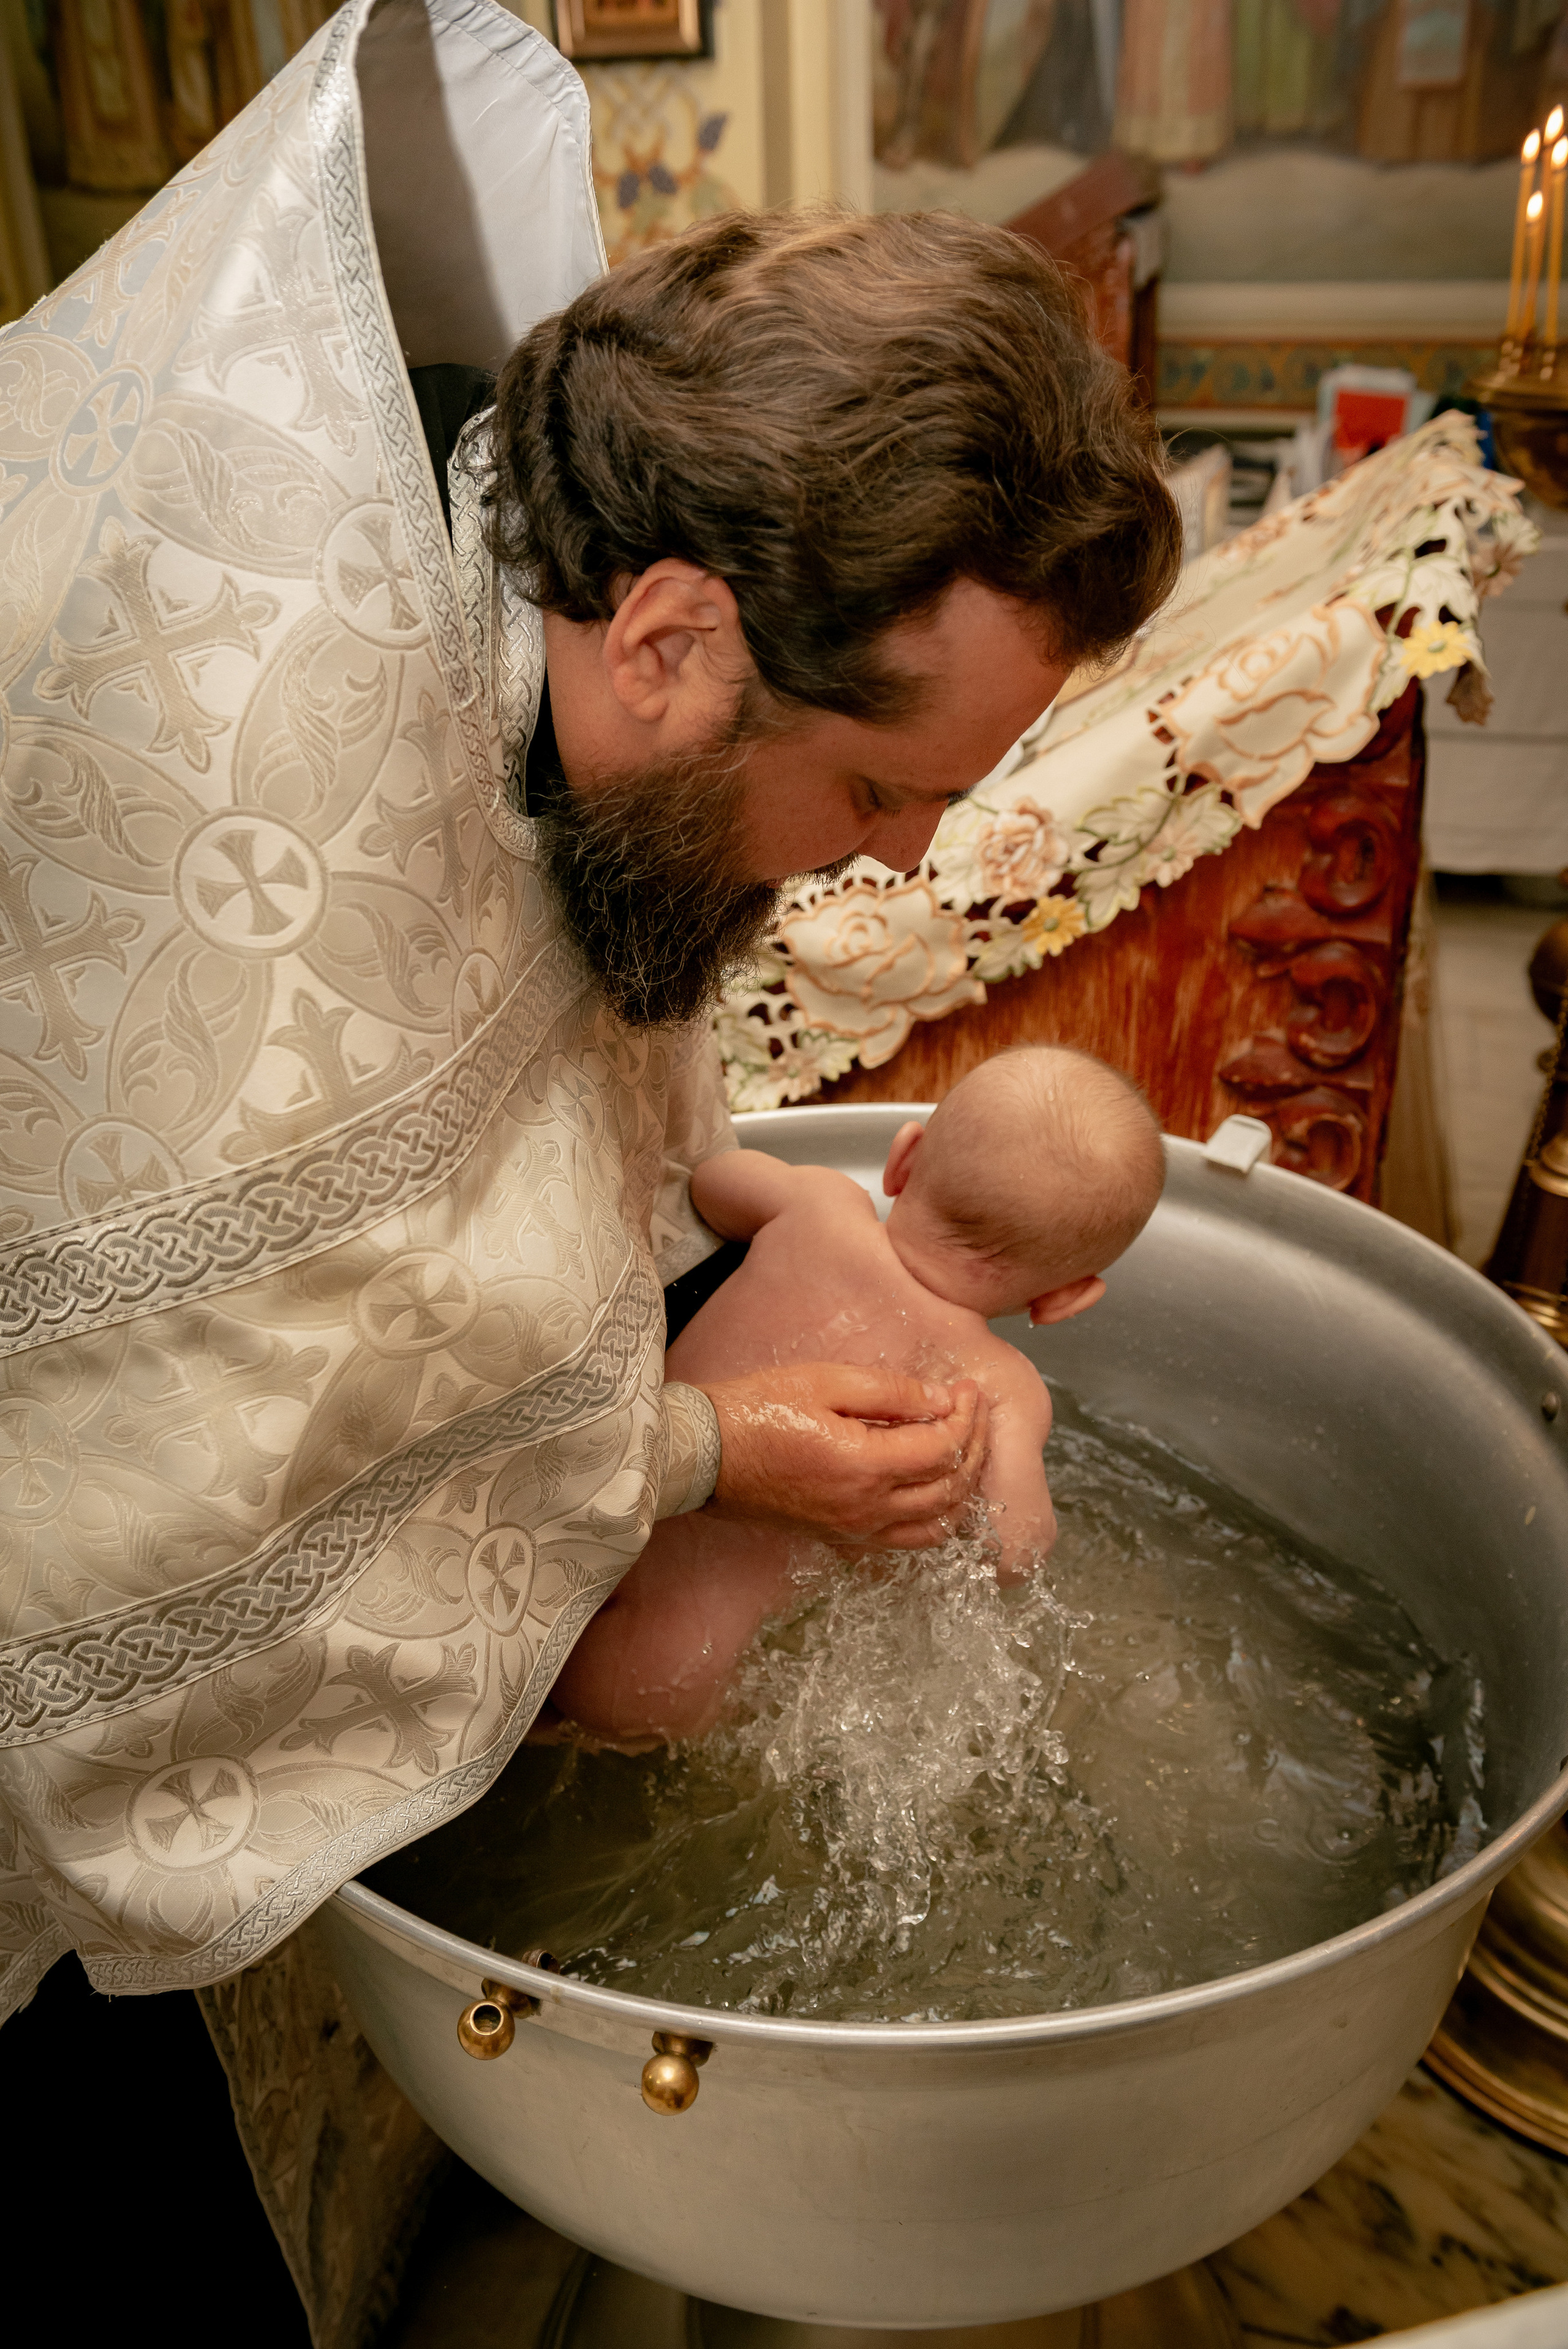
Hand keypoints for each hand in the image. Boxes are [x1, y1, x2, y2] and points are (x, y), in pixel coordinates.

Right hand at [698, 1363, 987, 1548]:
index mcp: (866, 1467)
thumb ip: (891, 1392)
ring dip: (963, 1488)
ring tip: (963, 1449)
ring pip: (937, 1526)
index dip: (966, 1415)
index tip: (968, 1387)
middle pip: (951, 1488)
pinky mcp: (840, 1539)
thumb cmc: (756, 1410)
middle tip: (973, 1411)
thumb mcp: (824, 1381)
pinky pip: (907, 1542)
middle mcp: (868, 1509)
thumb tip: (943, 1401)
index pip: (944, 1448)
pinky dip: (935, 1518)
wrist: (704, 1456)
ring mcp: (855, 1531)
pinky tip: (935, 1489)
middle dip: (974, 1446)